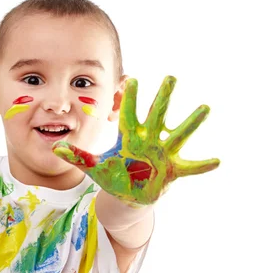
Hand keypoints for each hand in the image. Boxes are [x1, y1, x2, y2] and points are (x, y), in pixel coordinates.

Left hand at [52, 76, 219, 205]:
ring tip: (205, 108)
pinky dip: (203, 165)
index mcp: (129, 137)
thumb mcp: (95, 167)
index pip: (128, 114)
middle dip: (163, 97)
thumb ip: (78, 157)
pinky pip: (190, 167)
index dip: (128, 99)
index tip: (130, 79)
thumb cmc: (114, 176)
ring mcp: (162, 154)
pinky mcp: (172, 170)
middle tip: (171, 76)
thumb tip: (55, 149)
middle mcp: (148, 140)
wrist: (127, 196)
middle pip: (156, 115)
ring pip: (178, 135)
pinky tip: (217, 160)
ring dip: (191, 123)